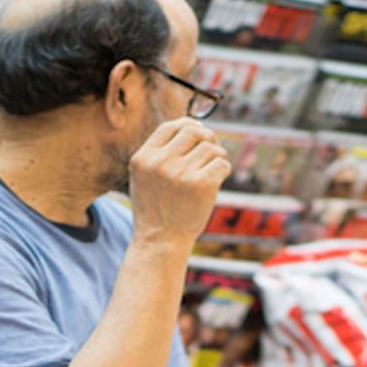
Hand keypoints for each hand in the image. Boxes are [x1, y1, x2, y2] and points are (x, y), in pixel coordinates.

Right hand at [129, 118, 231, 249]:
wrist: (161, 242)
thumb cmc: (156, 209)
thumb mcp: (145, 178)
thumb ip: (160, 153)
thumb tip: (194, 126)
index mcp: (143, 158)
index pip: (170, 126)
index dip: (188, 125)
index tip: (198, 133)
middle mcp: (160, 162)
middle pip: (193, 131)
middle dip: (206, 137)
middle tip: (211, 150)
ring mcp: (181, 173)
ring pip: (210, 147)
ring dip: (217, 156)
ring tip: (212, 171)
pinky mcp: (202, 185)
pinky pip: (222, 163)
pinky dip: (224, 169)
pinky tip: (217, 179)